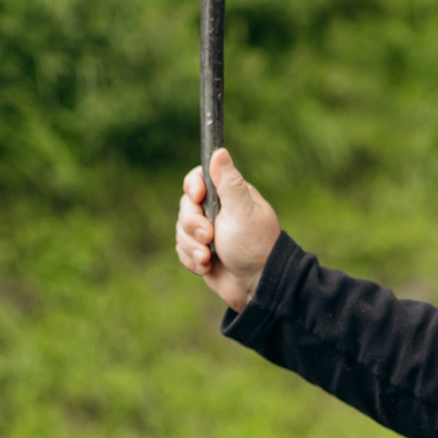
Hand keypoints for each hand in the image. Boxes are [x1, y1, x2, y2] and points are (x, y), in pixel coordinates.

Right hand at [173, 147, 280, 312]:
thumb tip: (220, 151)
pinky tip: (207, 267)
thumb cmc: (254, 246)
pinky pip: (181, 250)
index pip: (199, 178)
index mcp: (229, 195)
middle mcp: (217, 210)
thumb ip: (229, 183)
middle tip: (209, 237)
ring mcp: (207, 232)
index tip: (197, 196)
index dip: (193, 187)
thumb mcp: (242, 212)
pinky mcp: (200, 251)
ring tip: (209, 258)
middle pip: (185, 206)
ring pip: (181, 230)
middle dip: (193, 225)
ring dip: (192, 246)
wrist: (256, 286)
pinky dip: (192, 260)